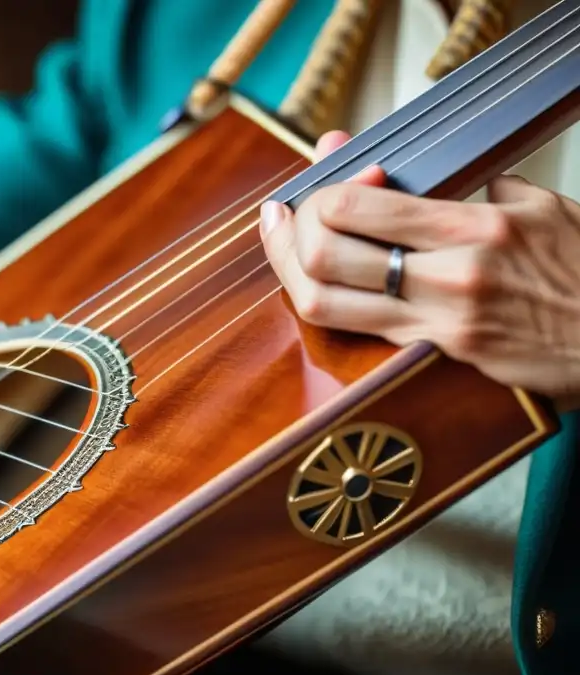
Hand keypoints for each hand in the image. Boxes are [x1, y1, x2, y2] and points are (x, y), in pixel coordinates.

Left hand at [260, 131, 579, 410]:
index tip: (335, 185)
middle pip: (323, 254)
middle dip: (290, 233)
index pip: (355, 207)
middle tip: (287, 218)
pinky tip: (319, 285)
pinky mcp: (435, 357)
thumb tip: (394, 171)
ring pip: (323, 303)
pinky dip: (327, 304)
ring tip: (283, 247)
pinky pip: (356, 330)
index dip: (326, 193)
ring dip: (289, 272)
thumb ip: (466, 185)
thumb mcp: (536, 209)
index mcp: (475, 228)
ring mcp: (436, 325)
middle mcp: (448, 277)